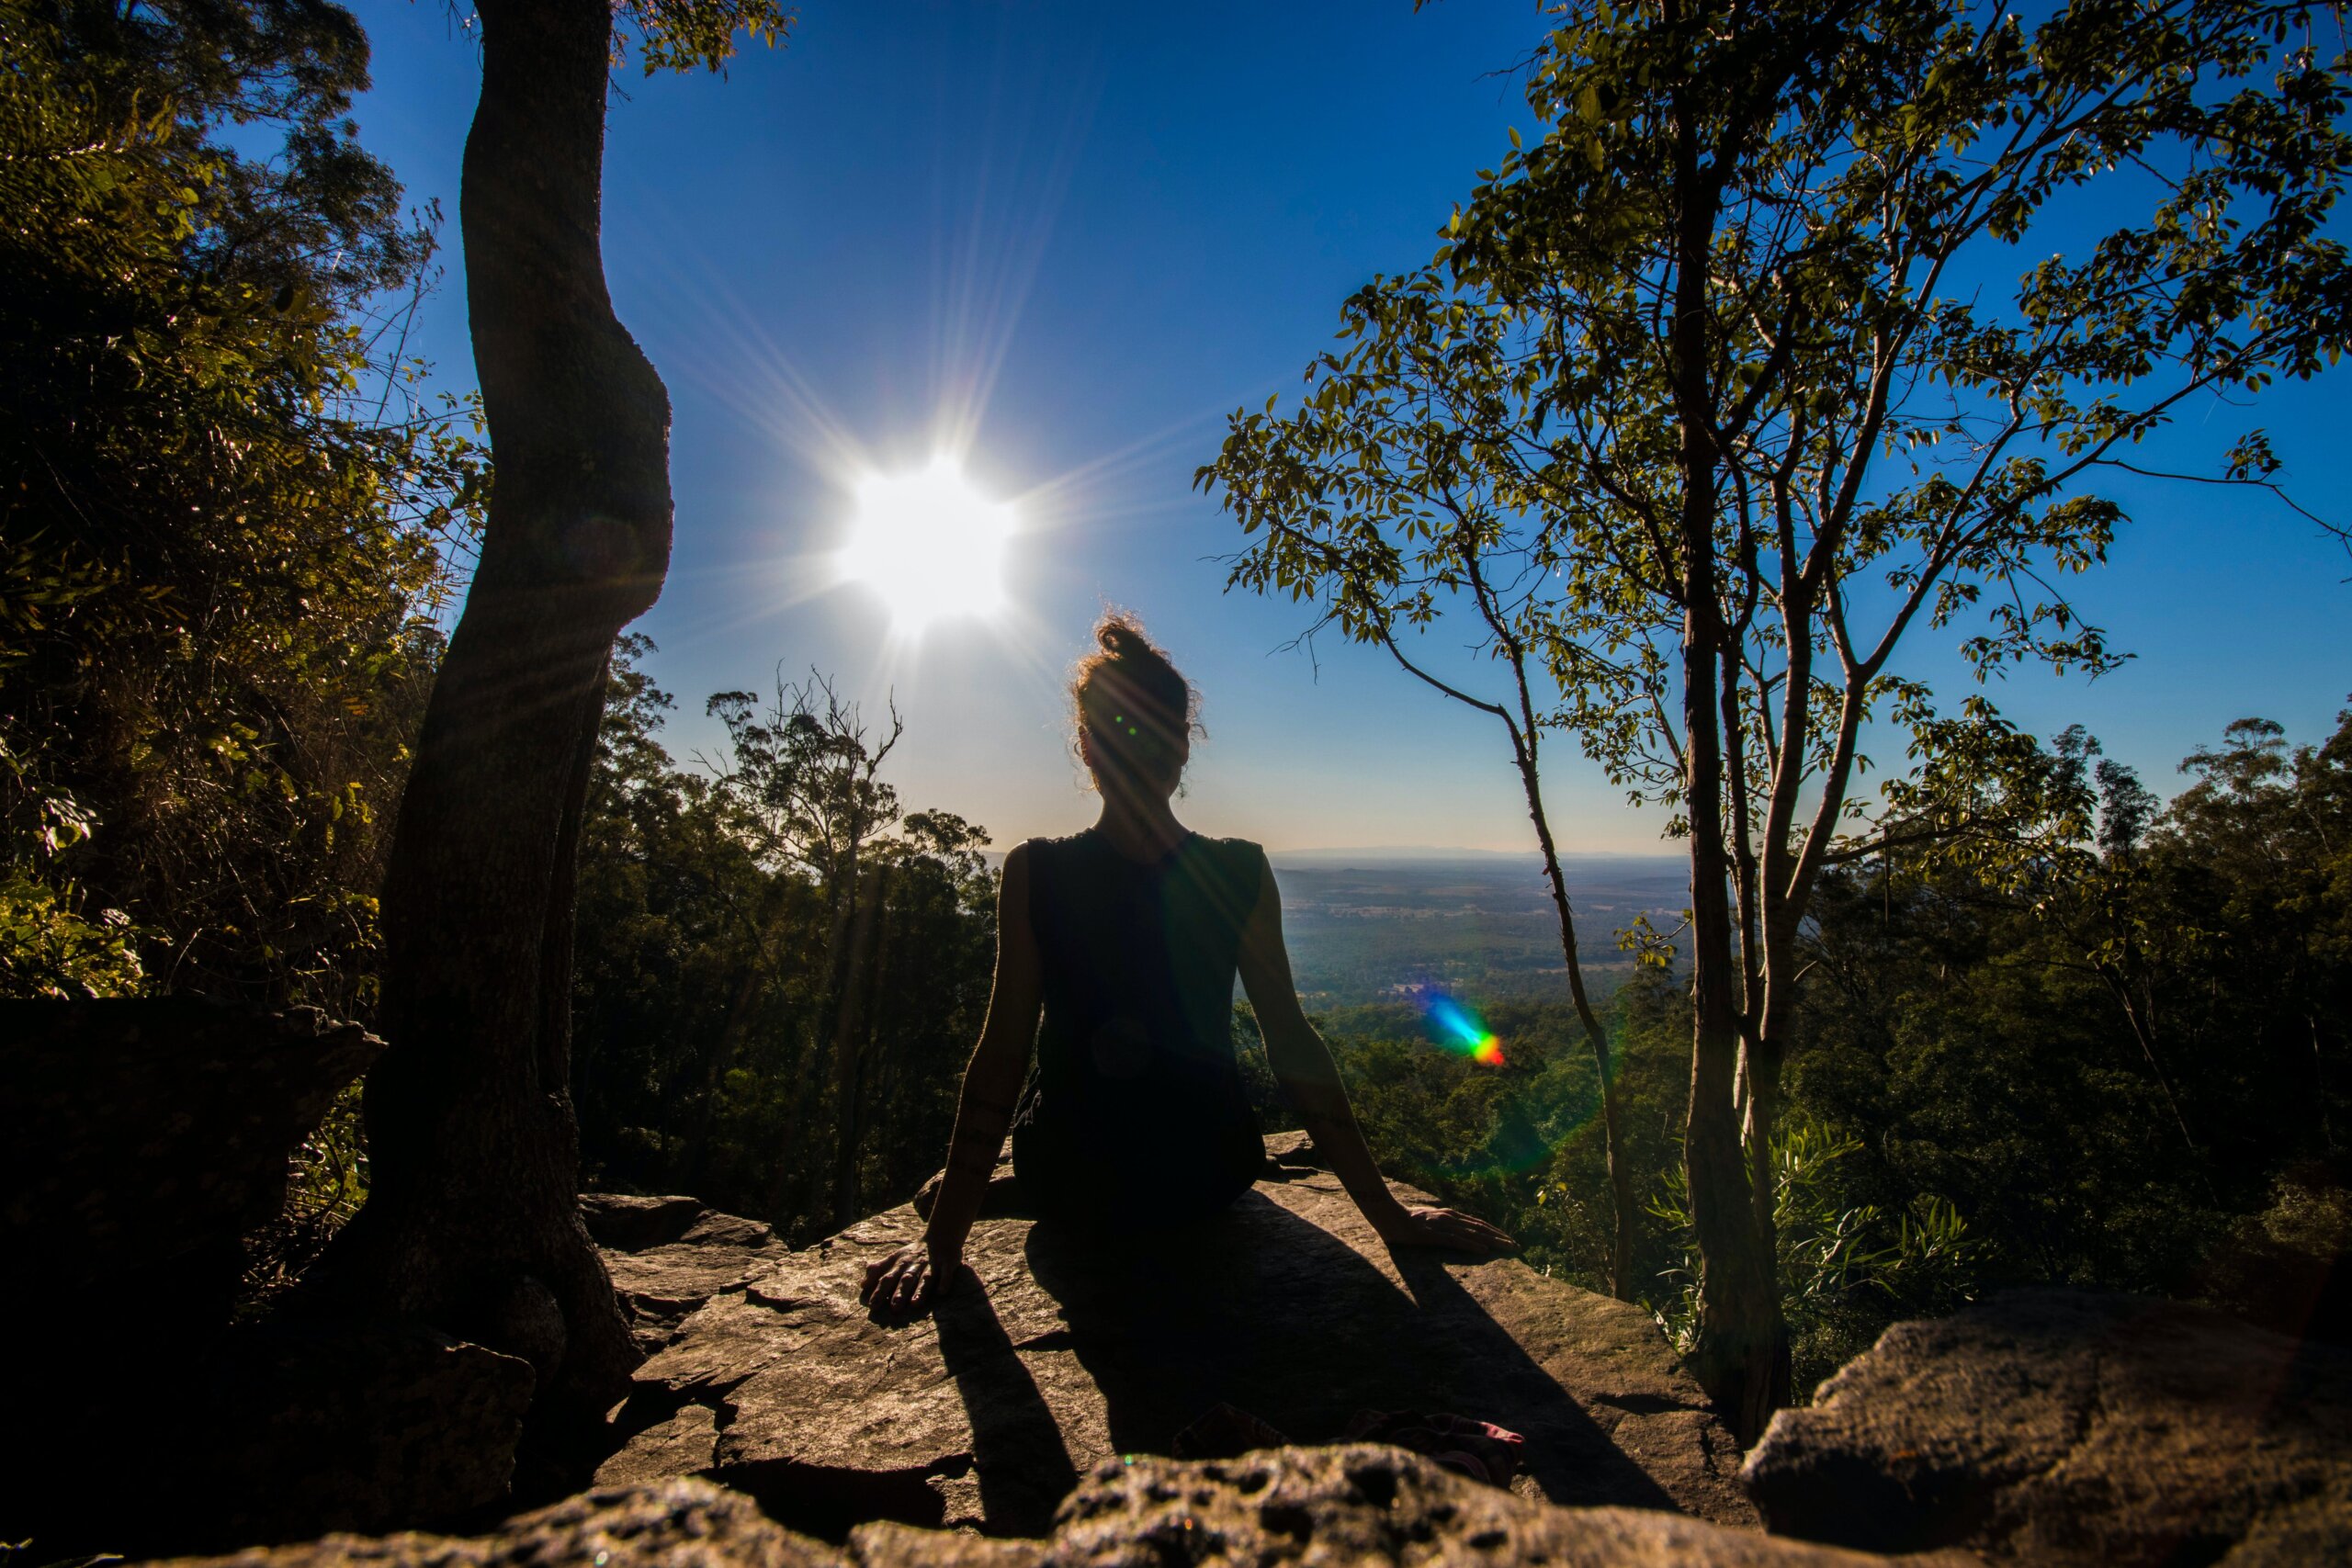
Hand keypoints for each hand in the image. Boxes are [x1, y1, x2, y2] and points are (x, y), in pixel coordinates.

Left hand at [859, 1237, 959, 1316]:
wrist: (941, 1235)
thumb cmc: (914, 1252)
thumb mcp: (895, 1257)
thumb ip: (879, 1269)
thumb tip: (863, 1284)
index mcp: (901, 1263)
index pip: (888, 1277)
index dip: (880, 1290)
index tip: (872, 1306)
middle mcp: (915, 1264)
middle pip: (906, 1279)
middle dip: (900, 1293)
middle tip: (894, 1308)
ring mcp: (932, 1264)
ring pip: (926, 1277)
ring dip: (921, 1289)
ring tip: (915, 1303)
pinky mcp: (948, 1263)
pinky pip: (947, 1273)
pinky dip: (945, 1281)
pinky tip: (941, 1292)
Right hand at [1373, 1204, 1516, 1253]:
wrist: (1387, 1216)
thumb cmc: (1406, 1220)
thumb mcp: (1429, 1221)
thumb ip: (1442, 1225)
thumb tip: (1455, 1232)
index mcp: (1450, 1215)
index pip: (1478, 1223)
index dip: (1495, 1231)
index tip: (1509, 1240)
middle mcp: (1450, 1217)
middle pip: (1481, 1228)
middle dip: (1500, 1237)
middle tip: (1517, 1247)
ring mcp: (1442, 1225)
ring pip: (1473, 1233)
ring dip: (1493, 1241)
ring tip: (1508, 1248)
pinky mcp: (1434, 1235)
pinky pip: (1456, 1241)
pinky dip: (1472, 1245)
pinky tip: (1484, 1250)